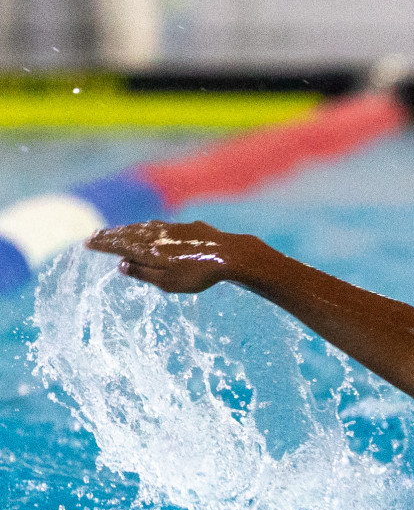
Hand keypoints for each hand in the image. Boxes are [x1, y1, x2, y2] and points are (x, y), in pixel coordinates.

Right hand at [85, 220, 259, 293]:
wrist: (230, 254)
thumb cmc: (198, 274)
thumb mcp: (167, 282)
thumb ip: (143, 273)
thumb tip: (122, 266)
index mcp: (147, 249)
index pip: (118, 245)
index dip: (102, 244)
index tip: (87, 242)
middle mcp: (156, 235)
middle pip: (128, 233)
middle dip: (110, 235)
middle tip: (95, 235)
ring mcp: (172, 228)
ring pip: (143, 228)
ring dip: (127, 230)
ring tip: (117, 232)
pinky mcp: (187, 227)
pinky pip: (159, 226)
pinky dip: (146, 228)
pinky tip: (148, 229)